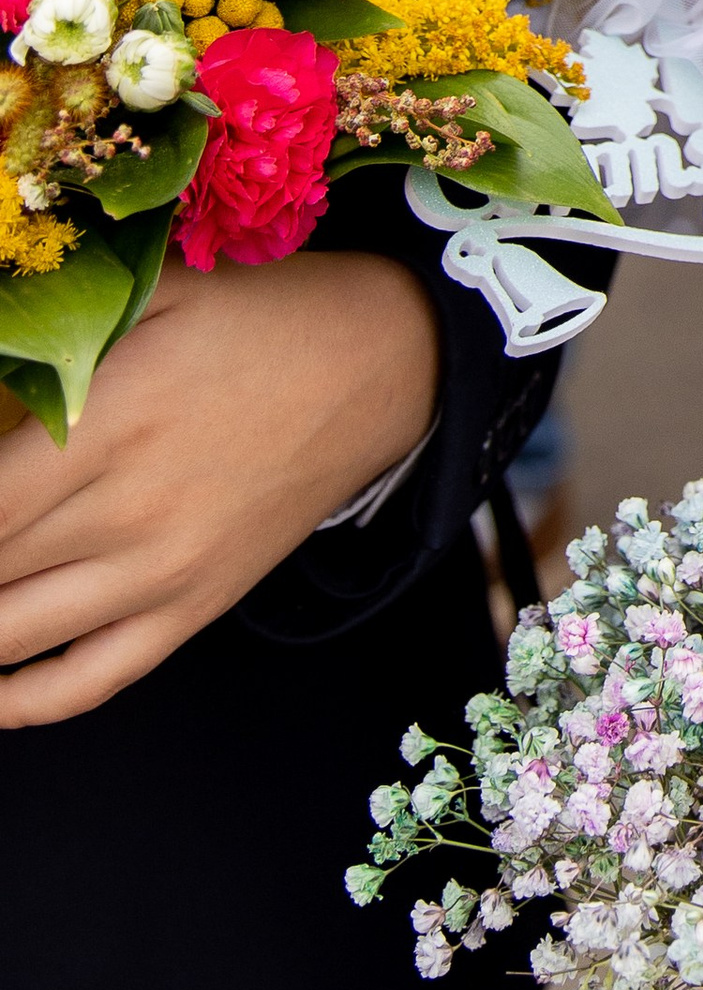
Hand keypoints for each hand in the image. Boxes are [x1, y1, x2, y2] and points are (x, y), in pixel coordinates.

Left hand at [0, 251, 439, 724]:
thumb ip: (57, 320)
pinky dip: (21, 702)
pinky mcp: (194, 607)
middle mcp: (130, 510)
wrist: (379, 370)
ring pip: (12, 635)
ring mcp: (164, 571)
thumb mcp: (157, 287)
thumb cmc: (261, 319)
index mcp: (111, 423)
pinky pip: (89, 681)